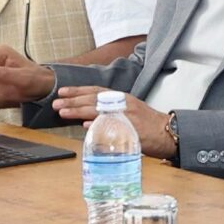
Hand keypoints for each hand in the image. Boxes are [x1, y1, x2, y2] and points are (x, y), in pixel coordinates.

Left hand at [55, 87, 173, 156]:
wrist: (168, 132)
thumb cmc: (147, 125)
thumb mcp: (129, 112)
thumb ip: (108, 114)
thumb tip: (85, 120)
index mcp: (121, 98)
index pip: (96, 91)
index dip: (78, 91)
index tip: (62, 92)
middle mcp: (123, 103)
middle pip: (93, 99)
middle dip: (72, 101)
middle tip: (56, 103)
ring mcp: (127, 115)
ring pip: (98, 110)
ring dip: (79, 111)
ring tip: (63, 112)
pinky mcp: (131, 128)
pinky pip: (112, 125)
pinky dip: (98, 124)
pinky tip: (86, 125)